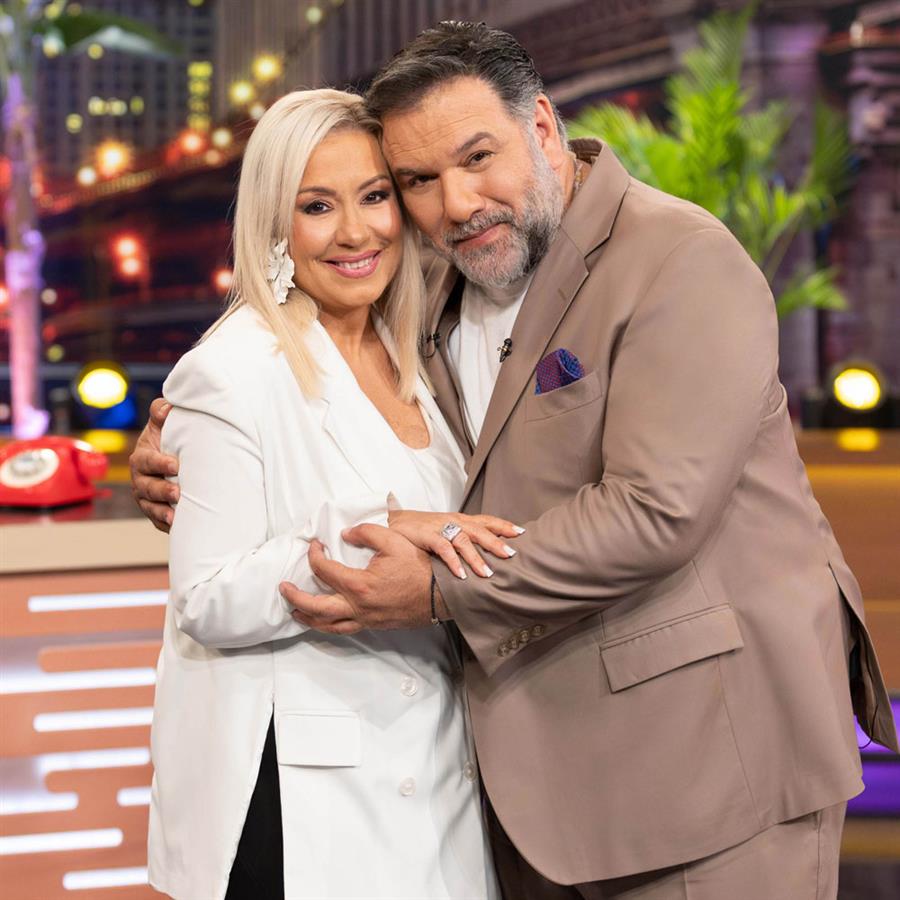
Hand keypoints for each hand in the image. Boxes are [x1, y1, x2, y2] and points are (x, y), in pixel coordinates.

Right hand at [129, 397, 178, 531]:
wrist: (177, 459)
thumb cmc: (171, 438)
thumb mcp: (164, 424)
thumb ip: (162, 412)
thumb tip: (166, 407)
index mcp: (142, 457)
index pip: (147, 461)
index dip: (159, 463)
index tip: (175, 465)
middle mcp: (141, 479)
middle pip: (146, 487)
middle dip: (161, 491)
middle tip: (177, 493)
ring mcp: (146, 497)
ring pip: (150, 507)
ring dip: (161, 512)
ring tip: (174, 517)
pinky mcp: (156, 511)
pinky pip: (157, 521)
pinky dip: (165, 525)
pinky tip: (177, 527)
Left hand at [280, 524, 434, 634]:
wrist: (442, 594)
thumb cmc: (420, 567)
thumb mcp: (394, 540)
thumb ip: (366, 533)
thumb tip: (346, 534)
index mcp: (360, 584)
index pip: (324, 570)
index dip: (314, 555)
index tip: (315, 545)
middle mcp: (358, 606)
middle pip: (316, 607)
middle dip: (296, 598)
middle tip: (284, 588)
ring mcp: (365, 619)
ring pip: (328, 625)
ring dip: (308, 618)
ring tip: (295, 611)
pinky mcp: (374, 625)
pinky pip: (344, 630)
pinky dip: (328, 625)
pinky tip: (324, 619)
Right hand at [388, 510, 521, 578]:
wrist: (392, 523)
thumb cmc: (421, 529)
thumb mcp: (445, 531)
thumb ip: (462, 540)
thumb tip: (483, 554)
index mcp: (460, 520)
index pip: (486, 520)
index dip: (503, 525)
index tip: (520, 533)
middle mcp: (453, 521)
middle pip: (479, 530)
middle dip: (496, 542)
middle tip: (511, 554)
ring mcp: (440, 527)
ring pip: (463, 540)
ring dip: (476, 557)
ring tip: (487, 573)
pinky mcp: (426, 535)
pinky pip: (443, 548)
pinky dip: (453, 561)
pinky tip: (461, 574)